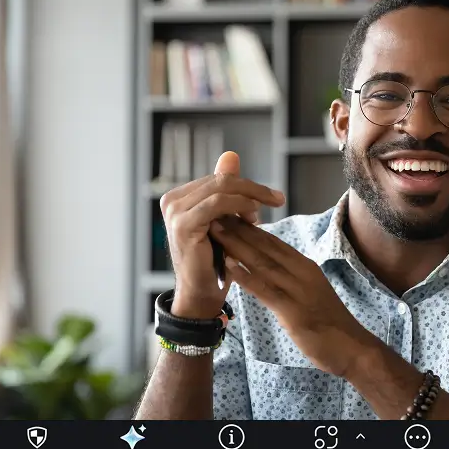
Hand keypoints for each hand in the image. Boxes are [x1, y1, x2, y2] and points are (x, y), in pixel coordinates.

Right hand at [158, 150, 282, 318]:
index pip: (217, 178)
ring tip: (268, 207)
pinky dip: (239, 205)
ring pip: (220, 188)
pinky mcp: (183, 224)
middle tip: (277, 198)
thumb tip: (231, 155)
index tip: (269, 197)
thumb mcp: (222, 220)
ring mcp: (175, 212)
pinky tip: (254, 214)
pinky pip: (216, 204)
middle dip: (252, 188)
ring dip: (249, 195)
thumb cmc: (214, 259)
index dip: (245, 184)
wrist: (201, 293)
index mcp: (177, 197)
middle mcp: (171, 200)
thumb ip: (224, 190)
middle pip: (219, 180)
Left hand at [208, 214, 369, 377]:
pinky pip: (266, 290)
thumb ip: (289, 277)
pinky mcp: (294, 311)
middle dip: (237, 229)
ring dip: (236, 246)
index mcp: (304, 266)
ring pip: (262, 263)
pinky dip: (246, 277)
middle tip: (213, 212)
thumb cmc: (329, 323)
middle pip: (264, 246)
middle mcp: (301, 272)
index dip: (247, 226)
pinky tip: (229, 267)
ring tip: (215, 231)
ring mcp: (298, 290)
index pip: (272, 241)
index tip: (225, 213)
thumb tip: (266, 266)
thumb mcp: (308, 292)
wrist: (353, 348)